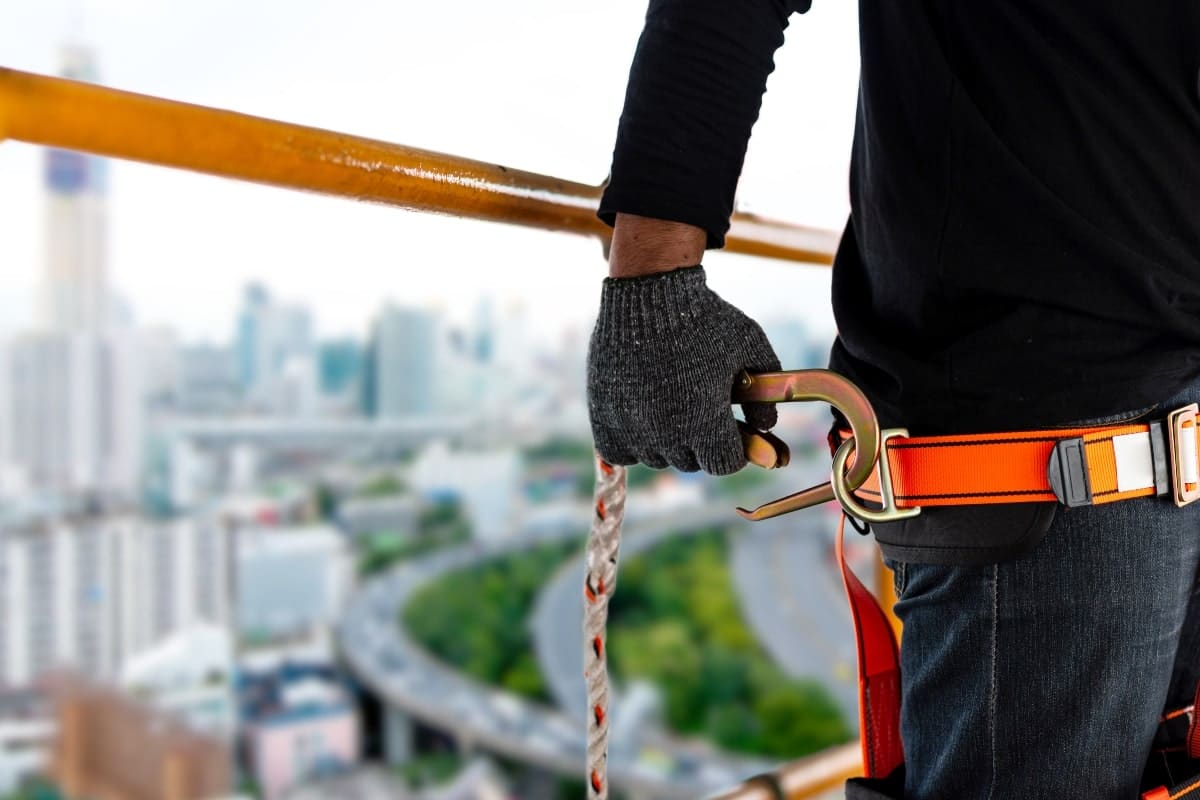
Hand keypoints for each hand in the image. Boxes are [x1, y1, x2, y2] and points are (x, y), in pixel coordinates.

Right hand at [586, 265, 780, 474]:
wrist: (649, 293)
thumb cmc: (705, 318)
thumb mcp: (751, 347)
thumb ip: (766, 395)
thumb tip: (766, 426)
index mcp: (705, 423)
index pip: (725, 464)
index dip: (734, 446)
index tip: (731, 426)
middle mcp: (666, 435)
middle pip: (692, 461)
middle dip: (702, 440)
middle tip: (700, 406)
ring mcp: (632, 429)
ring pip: (657, 457)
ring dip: (667, 440)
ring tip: (670, 401)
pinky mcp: (604, 419)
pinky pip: (622, 452)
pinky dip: (633, 440)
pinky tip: (643, 412)